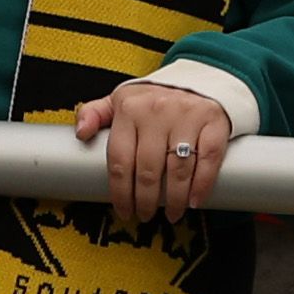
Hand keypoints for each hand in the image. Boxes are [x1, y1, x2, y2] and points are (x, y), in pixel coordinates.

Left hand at [75, 72, 242, 224]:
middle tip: (146, 215)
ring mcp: (187, 116)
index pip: (119, 159)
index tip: (124, 210)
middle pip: (148, 170)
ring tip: (172, 214)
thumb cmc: (154, 99)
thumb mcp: (120, 99)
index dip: (120, 192)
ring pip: (178, 170)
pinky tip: (194, 201)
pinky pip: (208, 160)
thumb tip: (80, 133)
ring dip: (174, 200)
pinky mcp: (213, 123)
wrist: (199, 78)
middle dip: (146, 201)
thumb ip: (95, 114)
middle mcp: (157, 111)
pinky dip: (202, 185)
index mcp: (130, 108)